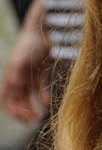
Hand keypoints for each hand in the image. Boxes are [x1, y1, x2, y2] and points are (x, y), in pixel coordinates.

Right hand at [2, 3, 50, 122]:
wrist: (44, 29)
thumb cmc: (30, 44)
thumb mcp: (21, 62)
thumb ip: (16, 77)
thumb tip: (13, 92)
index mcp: (10, 76)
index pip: (7, 98)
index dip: (13, 109)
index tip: (23, 118)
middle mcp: (18, 75)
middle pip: (18, 99)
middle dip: (23, 111)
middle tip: (32, 121)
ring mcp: (29, 72)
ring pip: (28, 94)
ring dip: (32, 105)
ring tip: (38, 116)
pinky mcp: (41, 68)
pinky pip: (39, 86)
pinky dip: (42, 94)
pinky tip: (46, 102)